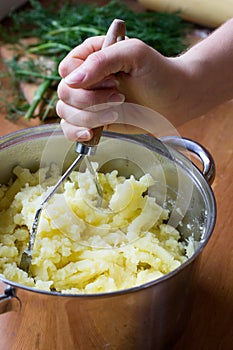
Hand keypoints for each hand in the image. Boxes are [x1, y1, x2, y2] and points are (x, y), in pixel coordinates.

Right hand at [56, 37, 183, 139]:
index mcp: (91, 55)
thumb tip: (72, 81)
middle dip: (92, 101)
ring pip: (65, 112)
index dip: (85, 80)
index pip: (67, 69)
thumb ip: (102, 60)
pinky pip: (69, 128)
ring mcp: (88, 101)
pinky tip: (91, 133)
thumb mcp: (134, 54)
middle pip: (65, 93)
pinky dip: (76, 133)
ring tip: (117, 113)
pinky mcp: (93, 120)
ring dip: (90, 117)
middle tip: (120, 97)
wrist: (175, 100)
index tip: (113, 81)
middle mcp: (86, 78)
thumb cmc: (159, 73)